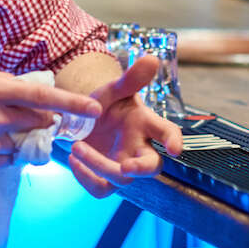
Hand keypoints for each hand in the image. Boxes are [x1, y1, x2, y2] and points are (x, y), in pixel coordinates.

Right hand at [0, 64, 101, 169]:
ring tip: (1, 126)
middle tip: (42, 115)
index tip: (94, 110)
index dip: (72, 104)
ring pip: (22, 144)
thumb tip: (33, 90)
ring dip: (22, 136)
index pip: (43, 96)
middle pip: (38, 122)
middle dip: (46, 119)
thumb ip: (4, 82)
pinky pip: (5, 160)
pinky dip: (5, 152)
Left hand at [67, 57, 183, 197]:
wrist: (81, 119)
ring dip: (99, 165)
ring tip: (77, 146)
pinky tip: (73, 160)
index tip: (175, 149)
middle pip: (152, 167)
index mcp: (145, 124)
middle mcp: (139, 148)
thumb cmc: (105, 104)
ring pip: (122, 178)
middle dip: (142, 169)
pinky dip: (86, 177)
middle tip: (126, 166)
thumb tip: (153, 59)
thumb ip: (131, 78)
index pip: (167, 133)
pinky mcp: (105, 179)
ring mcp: (123, 165)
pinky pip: (100, 188)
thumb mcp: (113, 89)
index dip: (173, 141)